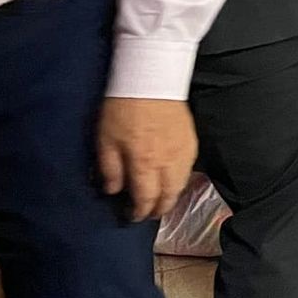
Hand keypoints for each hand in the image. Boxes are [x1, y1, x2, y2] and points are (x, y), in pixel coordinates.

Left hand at [97, 97, 197, 219]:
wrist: (151, 80)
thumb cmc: (124, 109)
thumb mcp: (105, 140)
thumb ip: (109, 169)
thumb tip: (113, 191)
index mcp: (145, 165)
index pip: (146, 199)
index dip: (139, 212)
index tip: (131, 216)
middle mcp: (168, 162)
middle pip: (169, 196)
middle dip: (159, 209)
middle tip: (148, 214)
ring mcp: (183, 152)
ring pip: (182, 184)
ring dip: (172, 196)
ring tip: (161, 199)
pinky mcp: (192, 140)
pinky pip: (190, 167)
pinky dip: (182, 178)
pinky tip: (174, 177)